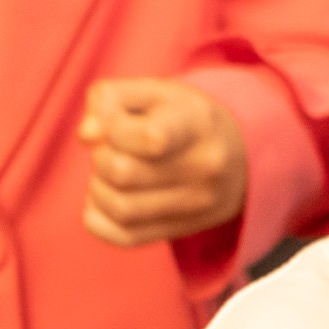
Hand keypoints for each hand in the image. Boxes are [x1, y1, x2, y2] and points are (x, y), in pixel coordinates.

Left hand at [79, 78, 247, 245]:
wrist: (241, 155)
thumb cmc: (184, 117)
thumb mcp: (154, 92)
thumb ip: (110, 99)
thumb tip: (88, 136)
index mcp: (197, 122)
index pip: (150, 138)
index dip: (113, 128)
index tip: (116, 121)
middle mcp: (204, 166)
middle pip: (122, 173)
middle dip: (100, 158)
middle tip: (109, 150)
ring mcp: (197, 203)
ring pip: (121, 208)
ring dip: (98, 189)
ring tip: (108, 175)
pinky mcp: (183, 229)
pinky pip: (124, 237)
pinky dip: (98, 219)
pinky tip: (106, 198)